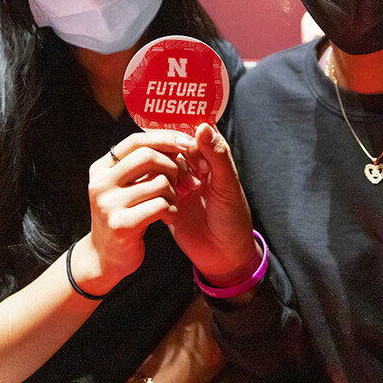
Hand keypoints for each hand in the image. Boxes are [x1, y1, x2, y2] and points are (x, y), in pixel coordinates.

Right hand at [77, 133, 184, 294]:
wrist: (107, 261)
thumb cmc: (125, 217)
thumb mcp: (125, 186)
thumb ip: (141, 163)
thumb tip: (173, 137)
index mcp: (102, 168)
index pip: (136, 140)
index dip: (165, 138)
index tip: (187, 143)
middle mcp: (101, 182)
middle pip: (149, 156)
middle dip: (174, 166)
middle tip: (183, 181)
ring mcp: (109, 204)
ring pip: (160, 182)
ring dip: (174, 193)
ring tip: (170, 204)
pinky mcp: (121, 225)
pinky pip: (161, 206)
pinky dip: (172, 211)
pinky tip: (168, 218)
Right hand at [163, 124, 259, 286]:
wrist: (223, 256)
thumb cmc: (232, 218)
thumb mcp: (227, 185)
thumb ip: (217, 155)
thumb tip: (202, 125)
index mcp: (207, 156)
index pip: (187, 131)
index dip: (185, 138)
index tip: (190, 152)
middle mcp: (188, 165)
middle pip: (168, 147)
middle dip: (176, 163)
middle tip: (193, 183)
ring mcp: (173, 183)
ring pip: (157, 167)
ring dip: (168, 181)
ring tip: (186, 195)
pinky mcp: (161, 202)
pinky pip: (150, 189)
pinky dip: (160, 198)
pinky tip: (174, 211)